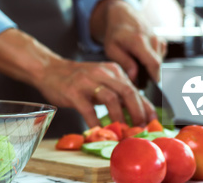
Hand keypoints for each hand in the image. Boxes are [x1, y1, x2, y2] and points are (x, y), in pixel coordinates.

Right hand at [0, 29, 155, 127]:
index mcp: (113, 70)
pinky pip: (88, 109)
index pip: (134, 89)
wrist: (49, 69)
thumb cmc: (77, 78)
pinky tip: (100, 132)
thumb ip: (117, 92)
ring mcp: (87, 82)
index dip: (145, 106)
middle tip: (140, 128)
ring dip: (119, 118)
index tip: (152, 122)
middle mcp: (102, 73)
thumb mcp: (101, 80)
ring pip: (110, 99)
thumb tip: (139, 111)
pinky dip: (96, 123)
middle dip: (137, 112)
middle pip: (127, 92)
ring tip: (123, 131)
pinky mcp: (73, 92)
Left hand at [90, 0, 166, 82]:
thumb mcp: (112, 49)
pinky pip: (160, 56)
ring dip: (149, 67)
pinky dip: (152, 60)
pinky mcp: (161, 41)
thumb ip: (124, 63)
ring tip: (136, 65)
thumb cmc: (115, 33)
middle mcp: (152, 39)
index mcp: (139, 41)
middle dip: (149, 75)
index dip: (154, 77)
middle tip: (137, 80)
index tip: (151, 87)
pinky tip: (141, 58)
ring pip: (159, 61)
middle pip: (158, 64)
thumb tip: (134, 77)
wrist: (122, 16)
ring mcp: (158, 39)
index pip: (153, 62)